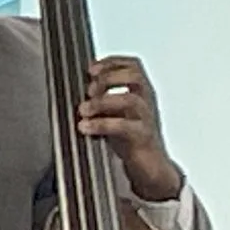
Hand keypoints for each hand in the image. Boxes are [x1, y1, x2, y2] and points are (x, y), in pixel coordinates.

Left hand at [77, 56, 183, 202]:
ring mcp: (146, 118)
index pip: (132, 65)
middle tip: (89, 90)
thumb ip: (101, 101)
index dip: (112, 62)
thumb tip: (79, 91)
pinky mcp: (143, 137)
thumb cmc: (131, 139)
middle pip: (134, 75)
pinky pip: (125, 126)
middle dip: (108, 78)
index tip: (91, 68)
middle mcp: (146, 101)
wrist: (150, 167)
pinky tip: (86, 127)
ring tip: (83, 110)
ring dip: (102, 101)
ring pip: (130, 99)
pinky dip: (102, 124)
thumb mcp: (114, 114)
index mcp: (141, 92)